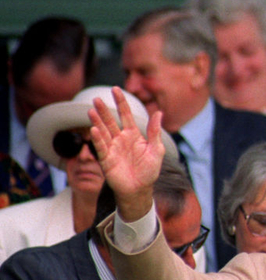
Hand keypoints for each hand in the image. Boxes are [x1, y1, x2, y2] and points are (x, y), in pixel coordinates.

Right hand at [88, 86, 164, 221]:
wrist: (140, 190)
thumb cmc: (149, 171)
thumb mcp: (156, 150)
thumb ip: (155, 132)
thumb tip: (159, 112)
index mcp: (134, 135)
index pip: (126, 114)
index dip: (121, 102)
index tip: (115, 89)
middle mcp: (121, 139)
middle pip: (111, 121)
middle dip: (104, 110)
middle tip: (97, 98)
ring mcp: (112, 148)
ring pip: (103, 132)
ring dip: (97, 122)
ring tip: (91, 110)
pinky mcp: (106, 159)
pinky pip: (101, 147)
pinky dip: (98, 139)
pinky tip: (94, 129)